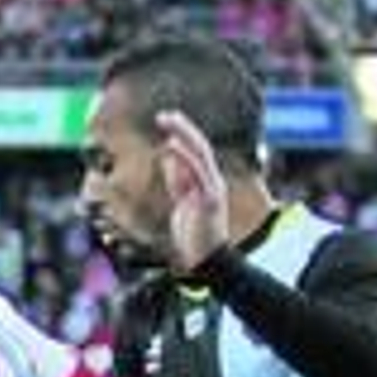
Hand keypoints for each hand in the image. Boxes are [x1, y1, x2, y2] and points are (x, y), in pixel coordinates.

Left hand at [155, 110, 230, 274]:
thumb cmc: (194, 236)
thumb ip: (177, 181)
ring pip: (200, 153)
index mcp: (207, 182)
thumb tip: (168, 158)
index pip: (196, 152)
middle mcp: (212, 181)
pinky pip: (197, 171)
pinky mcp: (208, 198)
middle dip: (182, 128)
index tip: (166, 122)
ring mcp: (212, 188)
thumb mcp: (182, 202)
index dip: (182, 135)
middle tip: (164, 115)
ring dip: (182, 134)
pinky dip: (184, 157)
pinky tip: (171, 145)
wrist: (206, 261)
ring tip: (166, 120)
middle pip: (200, 146)